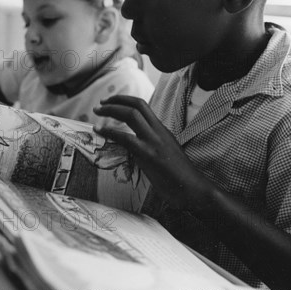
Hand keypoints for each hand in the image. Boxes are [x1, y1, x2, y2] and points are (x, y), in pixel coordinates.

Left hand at [93, 95, 211, 210]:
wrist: (194, 189)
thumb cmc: (180, 177)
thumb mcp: (165, 153)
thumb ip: (151, 145)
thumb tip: (134, 144)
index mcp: (162, 130)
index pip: (143, 106)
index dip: (125, 100)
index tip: (111, 101)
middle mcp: (158, 131)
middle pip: (136, 105)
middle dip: (116, 100)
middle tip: (100, 104)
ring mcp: (154, 142)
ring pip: (131, 115)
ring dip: (111, 110)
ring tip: (97, 112)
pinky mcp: (149, 155)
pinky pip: (126, 138)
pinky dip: (110, 131)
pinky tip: (99, 131)